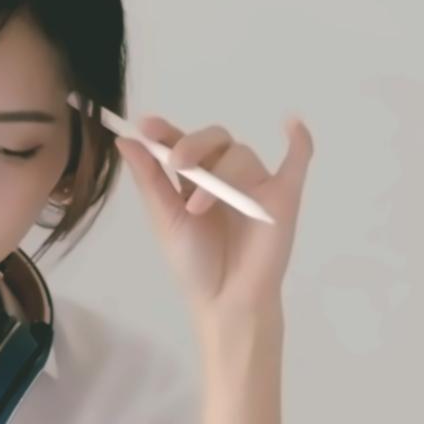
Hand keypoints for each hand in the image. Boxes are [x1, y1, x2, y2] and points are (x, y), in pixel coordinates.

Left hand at [115, 114, 314, 322]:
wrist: (224, 298)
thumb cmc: (193, 262)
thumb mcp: (164, 218)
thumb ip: (149, 179)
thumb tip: (125, 139)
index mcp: (193, 180)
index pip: (181, 143)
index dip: (165, 131)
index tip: (146, 125)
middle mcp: (225, 175)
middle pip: (215, 139)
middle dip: (193, 144)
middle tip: (176, 163)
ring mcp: (255, 183)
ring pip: (241, 154)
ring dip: (218, 173)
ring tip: (197, 208)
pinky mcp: (284, 196)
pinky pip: (297, 161)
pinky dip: (299, 142)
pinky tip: (292, 124)